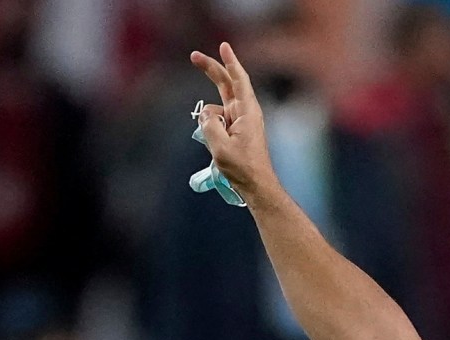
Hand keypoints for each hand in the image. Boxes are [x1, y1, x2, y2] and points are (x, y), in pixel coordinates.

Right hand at [190, 43, 278, 204]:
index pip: (238, 79)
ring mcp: (240, 121)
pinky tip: (215, 147)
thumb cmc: (242, 167)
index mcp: (247, 111)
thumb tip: (205, 115)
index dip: (230, 61)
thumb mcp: (219, 145)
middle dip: (210, 70)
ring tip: (217, 146)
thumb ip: (208, 124)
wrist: (256, 185)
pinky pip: (216, 122)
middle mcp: (245, 112)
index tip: (223, 46)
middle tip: (193, 56)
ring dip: (208, 122)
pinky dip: (210, 129)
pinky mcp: (235, 131)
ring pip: (216, 109)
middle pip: (225, 84)